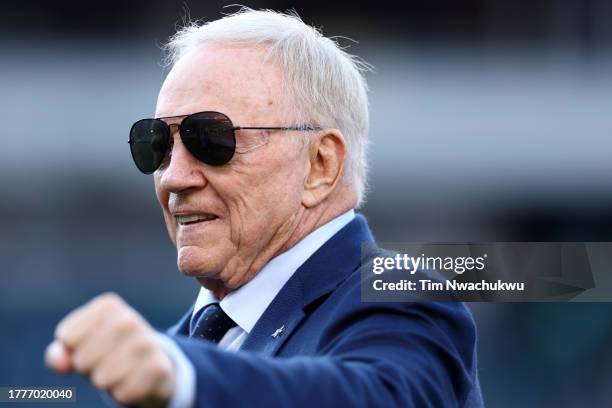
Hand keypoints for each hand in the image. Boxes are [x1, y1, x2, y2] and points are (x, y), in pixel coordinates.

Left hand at [45, 292, 174, 406]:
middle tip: (105, 360)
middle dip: (87, 368)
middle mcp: (130, 319)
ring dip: (105, 382)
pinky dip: (122, 393)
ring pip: (101, 379)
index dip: (73, 349)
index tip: (90, 344)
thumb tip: (62, 365)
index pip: (67, 337)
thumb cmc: (106, 352)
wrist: (152, 364)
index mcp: (108, 306)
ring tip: (119, 370)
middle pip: (81, 360)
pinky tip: (134, 380)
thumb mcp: (78, 346)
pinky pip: (121, 393)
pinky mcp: (158, 368)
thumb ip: (60, 352)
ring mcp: (146, 343)